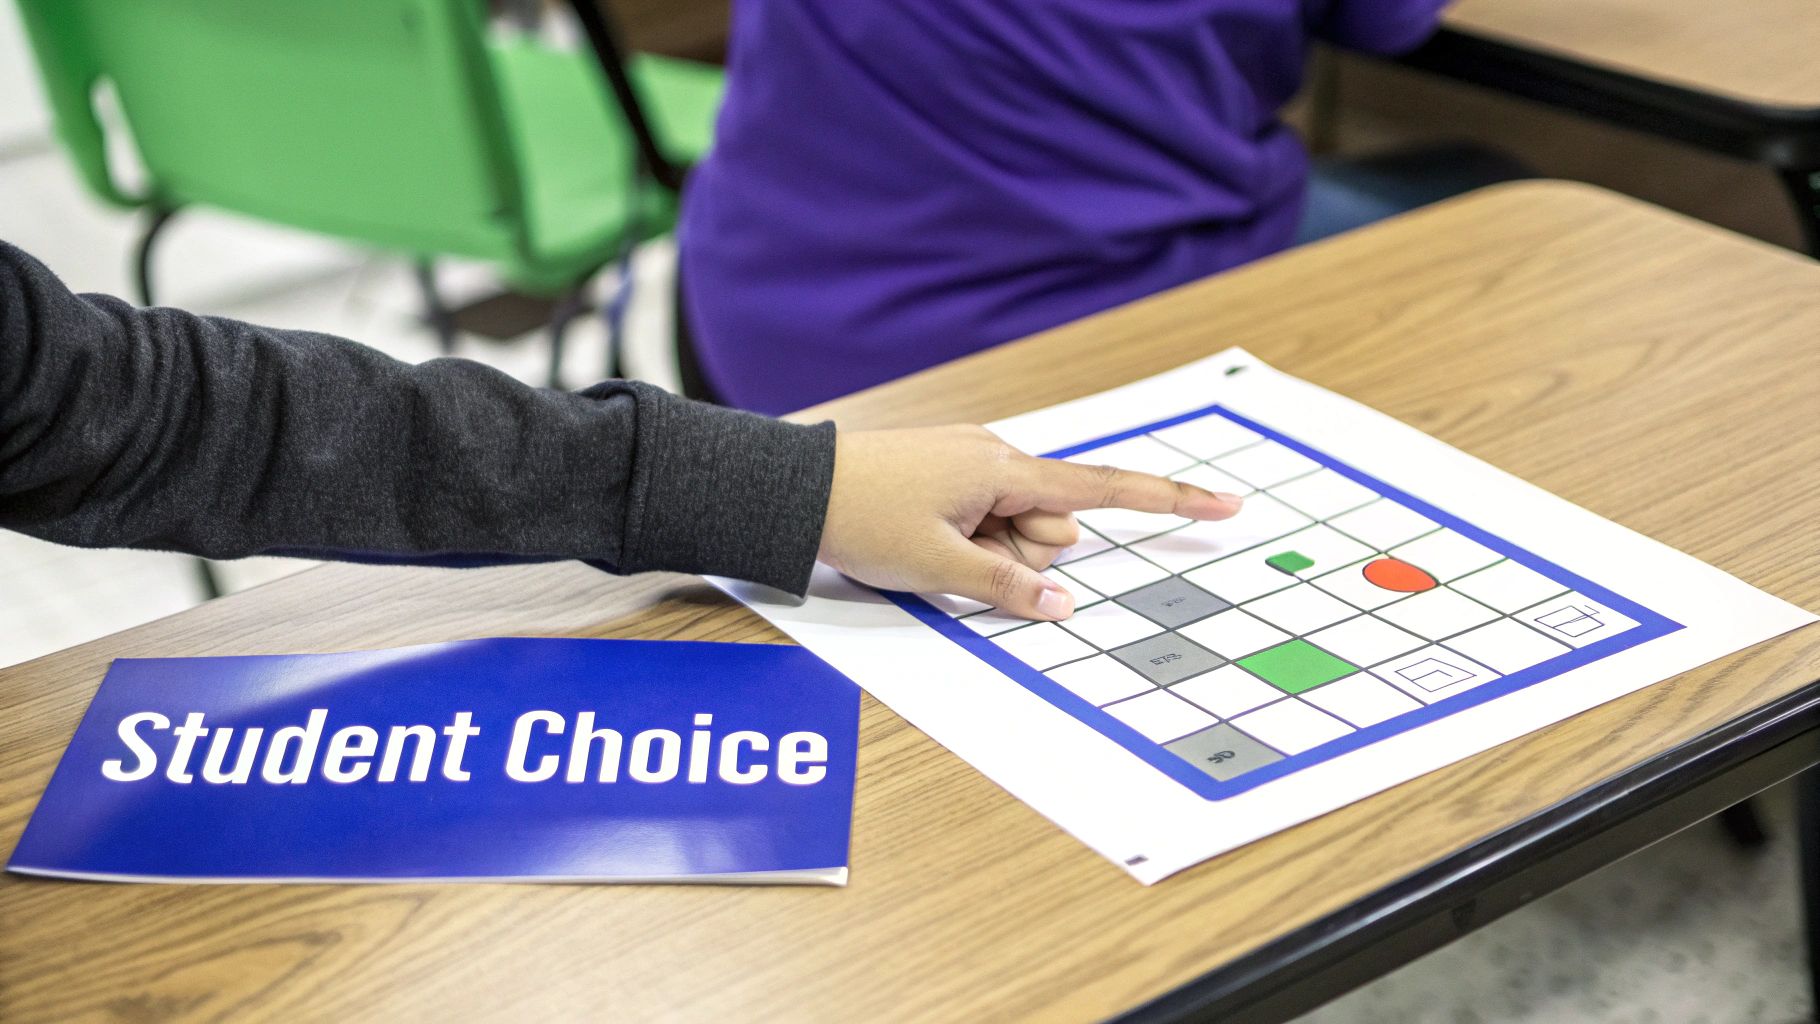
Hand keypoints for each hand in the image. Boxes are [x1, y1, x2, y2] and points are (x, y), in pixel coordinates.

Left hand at [817, 425, 1242, 620]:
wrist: (793, 488)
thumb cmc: (863, 517)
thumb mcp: (938, 567)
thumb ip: (1008, 588)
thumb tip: (1065, 605)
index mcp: (1005, 470)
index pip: (1105, 491)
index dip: (1170, 501)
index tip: (1226, 504)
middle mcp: (996, 459)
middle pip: (1050, 529)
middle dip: (1020, 559)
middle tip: (954, 563)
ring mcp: (970, 468)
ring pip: (1013, 534)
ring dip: (985, 557)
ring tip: (926, 550)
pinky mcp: (947, 479)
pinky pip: (981, 524)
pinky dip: (964, 546)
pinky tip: (920, 542)